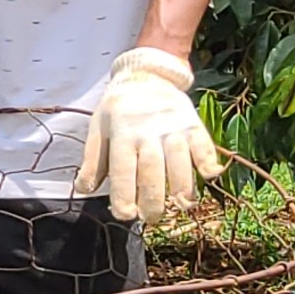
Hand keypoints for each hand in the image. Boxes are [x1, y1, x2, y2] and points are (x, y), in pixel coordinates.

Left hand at [75, 48, 221, 221]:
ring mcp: (173, 126)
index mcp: (121, 133)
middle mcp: (148, 130)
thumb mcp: (98, 128)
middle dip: (153, 199)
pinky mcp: (192, 123)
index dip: (124, 196)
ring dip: (183, 186)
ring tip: (182, 206)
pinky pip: (203, 143)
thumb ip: (92, 160)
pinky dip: (208, 159)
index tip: (125, 215)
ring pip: (180, 160)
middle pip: (152, 170)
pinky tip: (210, 176)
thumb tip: (83, 188)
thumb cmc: (119, 107)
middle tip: (151, 218)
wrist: (147, 74)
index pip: (123, 170)